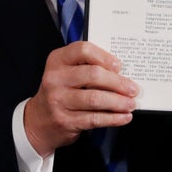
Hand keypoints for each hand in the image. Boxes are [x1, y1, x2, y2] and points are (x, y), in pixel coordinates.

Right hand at [24, 41, 138, 156]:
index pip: (83, 50)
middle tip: (133, 89)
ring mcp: (58, 100)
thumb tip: (122, 72)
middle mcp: (55, 78)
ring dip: (119, 102)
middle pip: (93, 75)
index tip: (119, 66)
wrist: (38, 121)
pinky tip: (124, 117)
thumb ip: (88, 67)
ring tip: (131, 104)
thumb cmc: (61, 92)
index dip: (104, 57)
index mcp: (57, 60)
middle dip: (118, 83)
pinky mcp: (65, 120)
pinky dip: (113, 118)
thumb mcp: (66, 72)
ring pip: (95, 99)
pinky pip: (94, 118)